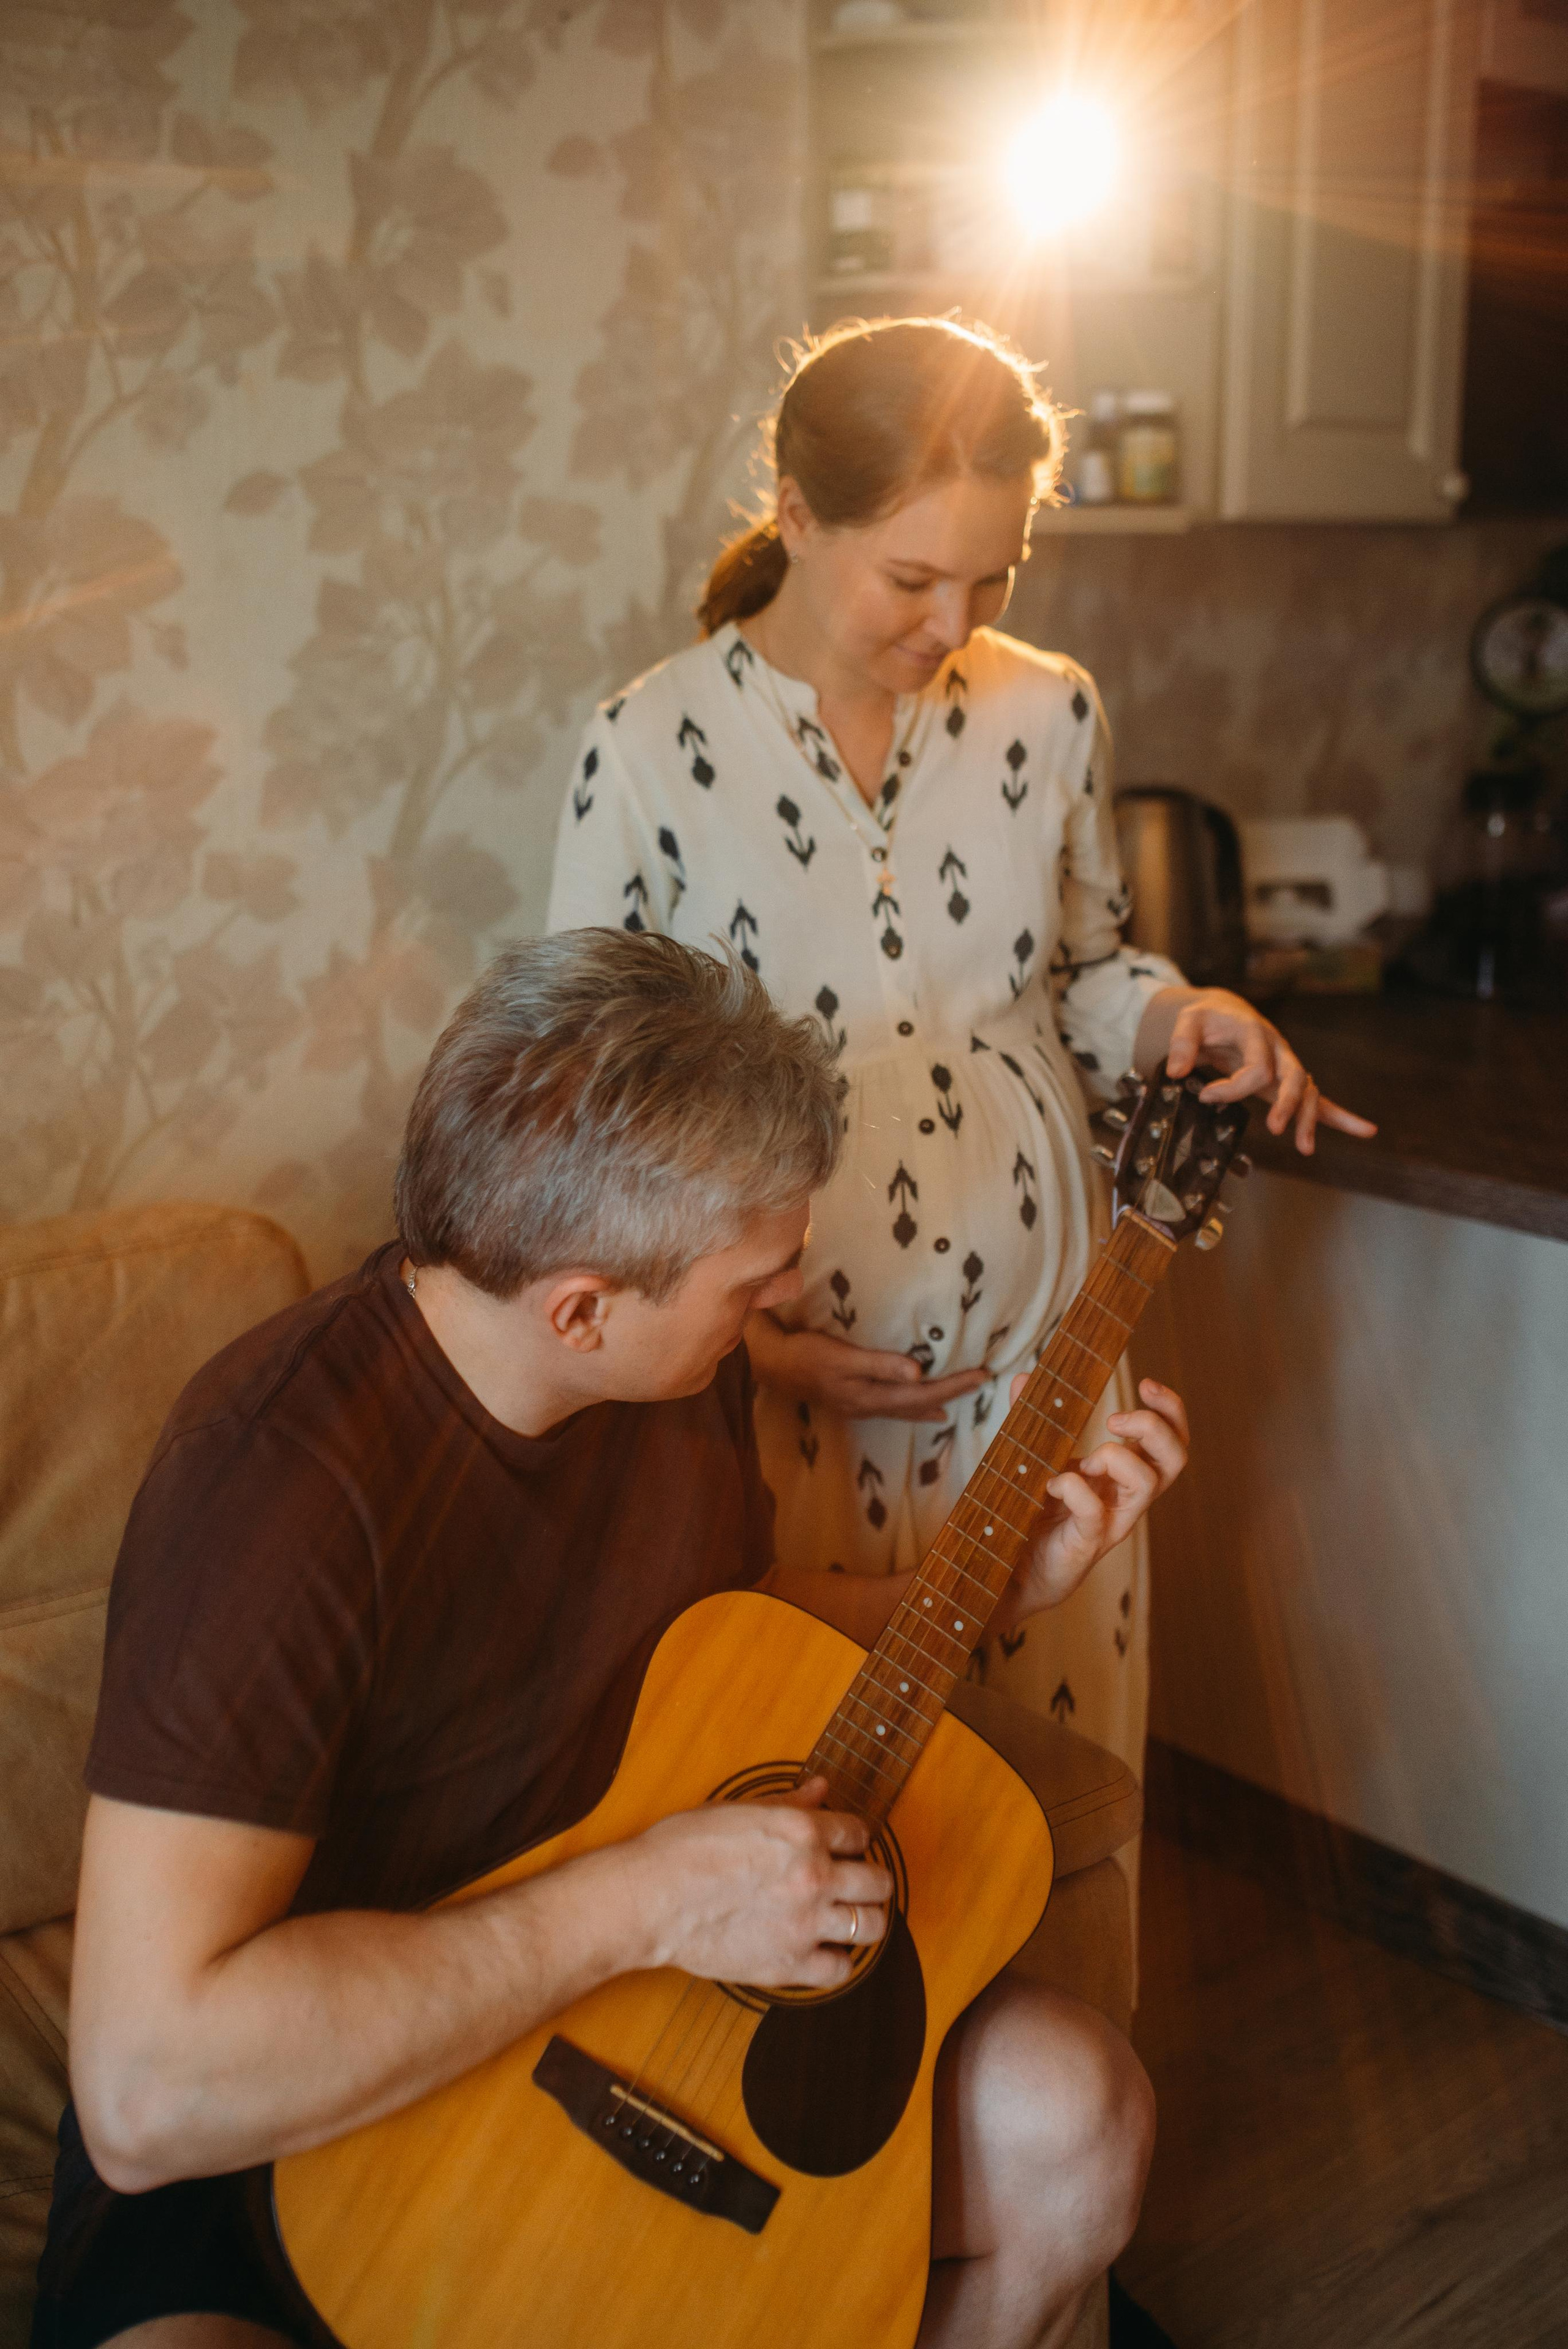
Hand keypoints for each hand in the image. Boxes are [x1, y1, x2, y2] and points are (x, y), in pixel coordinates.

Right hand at [629, 1780, 891, 1990]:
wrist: (651, 1896)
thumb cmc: (684, 1847)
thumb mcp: (740, 1809)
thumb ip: (789, 1803)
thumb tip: (820, 1789)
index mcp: (802, 1832)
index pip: (858, 1833)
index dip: (854, 1838)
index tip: (847, 1845)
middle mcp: (813, 1877)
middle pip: (877, 1881)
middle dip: (873, 1879)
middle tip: (860, 1882)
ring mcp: (804, 1924)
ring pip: (871, 1927)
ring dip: (866, 1919)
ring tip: (851, 1916)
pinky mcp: (788, 1964)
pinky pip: (839, 1969)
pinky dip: (837, 1961)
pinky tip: (824, 1949)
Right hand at [745, 1314, 984, 1424]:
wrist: (772, 1366)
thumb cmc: (807, 1355)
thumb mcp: (843, 1357)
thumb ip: (881, 1364)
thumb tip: (920, 1373)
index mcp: (872, 1396)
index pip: (924, 1394)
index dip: (954, 1386)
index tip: (982, 1375)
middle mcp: (870, 1406)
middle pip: (919, 1405)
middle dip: (950, 1395)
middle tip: (980, 1382)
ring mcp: (860, 1406)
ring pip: (905, 1409)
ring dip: (930, 1406)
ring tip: (950, 1407)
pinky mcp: (851, 1399)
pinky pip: (892, 1406)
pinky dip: (909, 1406)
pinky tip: (910, 1405)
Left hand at [1003, 1378, 1188, 1621]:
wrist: (1013, 1569)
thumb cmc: (1034, 1513)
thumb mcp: (1036, 1459)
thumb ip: (1032, 1420)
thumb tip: (1023, 1378)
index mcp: (1123, 1473)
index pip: (1170, 1438)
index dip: (1170, 1409)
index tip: (1146, 1383)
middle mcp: (1127, 1496)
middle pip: (1175, 1458)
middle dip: (1155, 1426)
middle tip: (1116, 1419)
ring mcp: (1112, 1521)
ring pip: (1147, 1482)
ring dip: (1118, 1456)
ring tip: (1086, 1459)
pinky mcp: (1089, 1542)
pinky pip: (1095, 1511)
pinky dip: (1074, 1488)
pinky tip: (1052, 1484)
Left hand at [1138, 985, 1376, 1154]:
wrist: (1224, 1012)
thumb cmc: (1207, 1019)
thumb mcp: (1189, 1021)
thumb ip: (1182, 1043)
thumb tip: (1179, 1072)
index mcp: (1255, 1033)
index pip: (1255, 1068)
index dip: (1232, 1087)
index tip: (1206, 1095)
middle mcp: (1277, 1049)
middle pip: (1295, 1077)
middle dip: (1288, 1104)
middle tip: (1275, 1128)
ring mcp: (1286, 1066)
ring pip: (1309, 1091)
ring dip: (1309, 1119)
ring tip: (1304, 1148)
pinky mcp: (1287, 1081)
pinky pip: (1318, 1099)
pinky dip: (1341, 1116)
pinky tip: (1365, 1130)